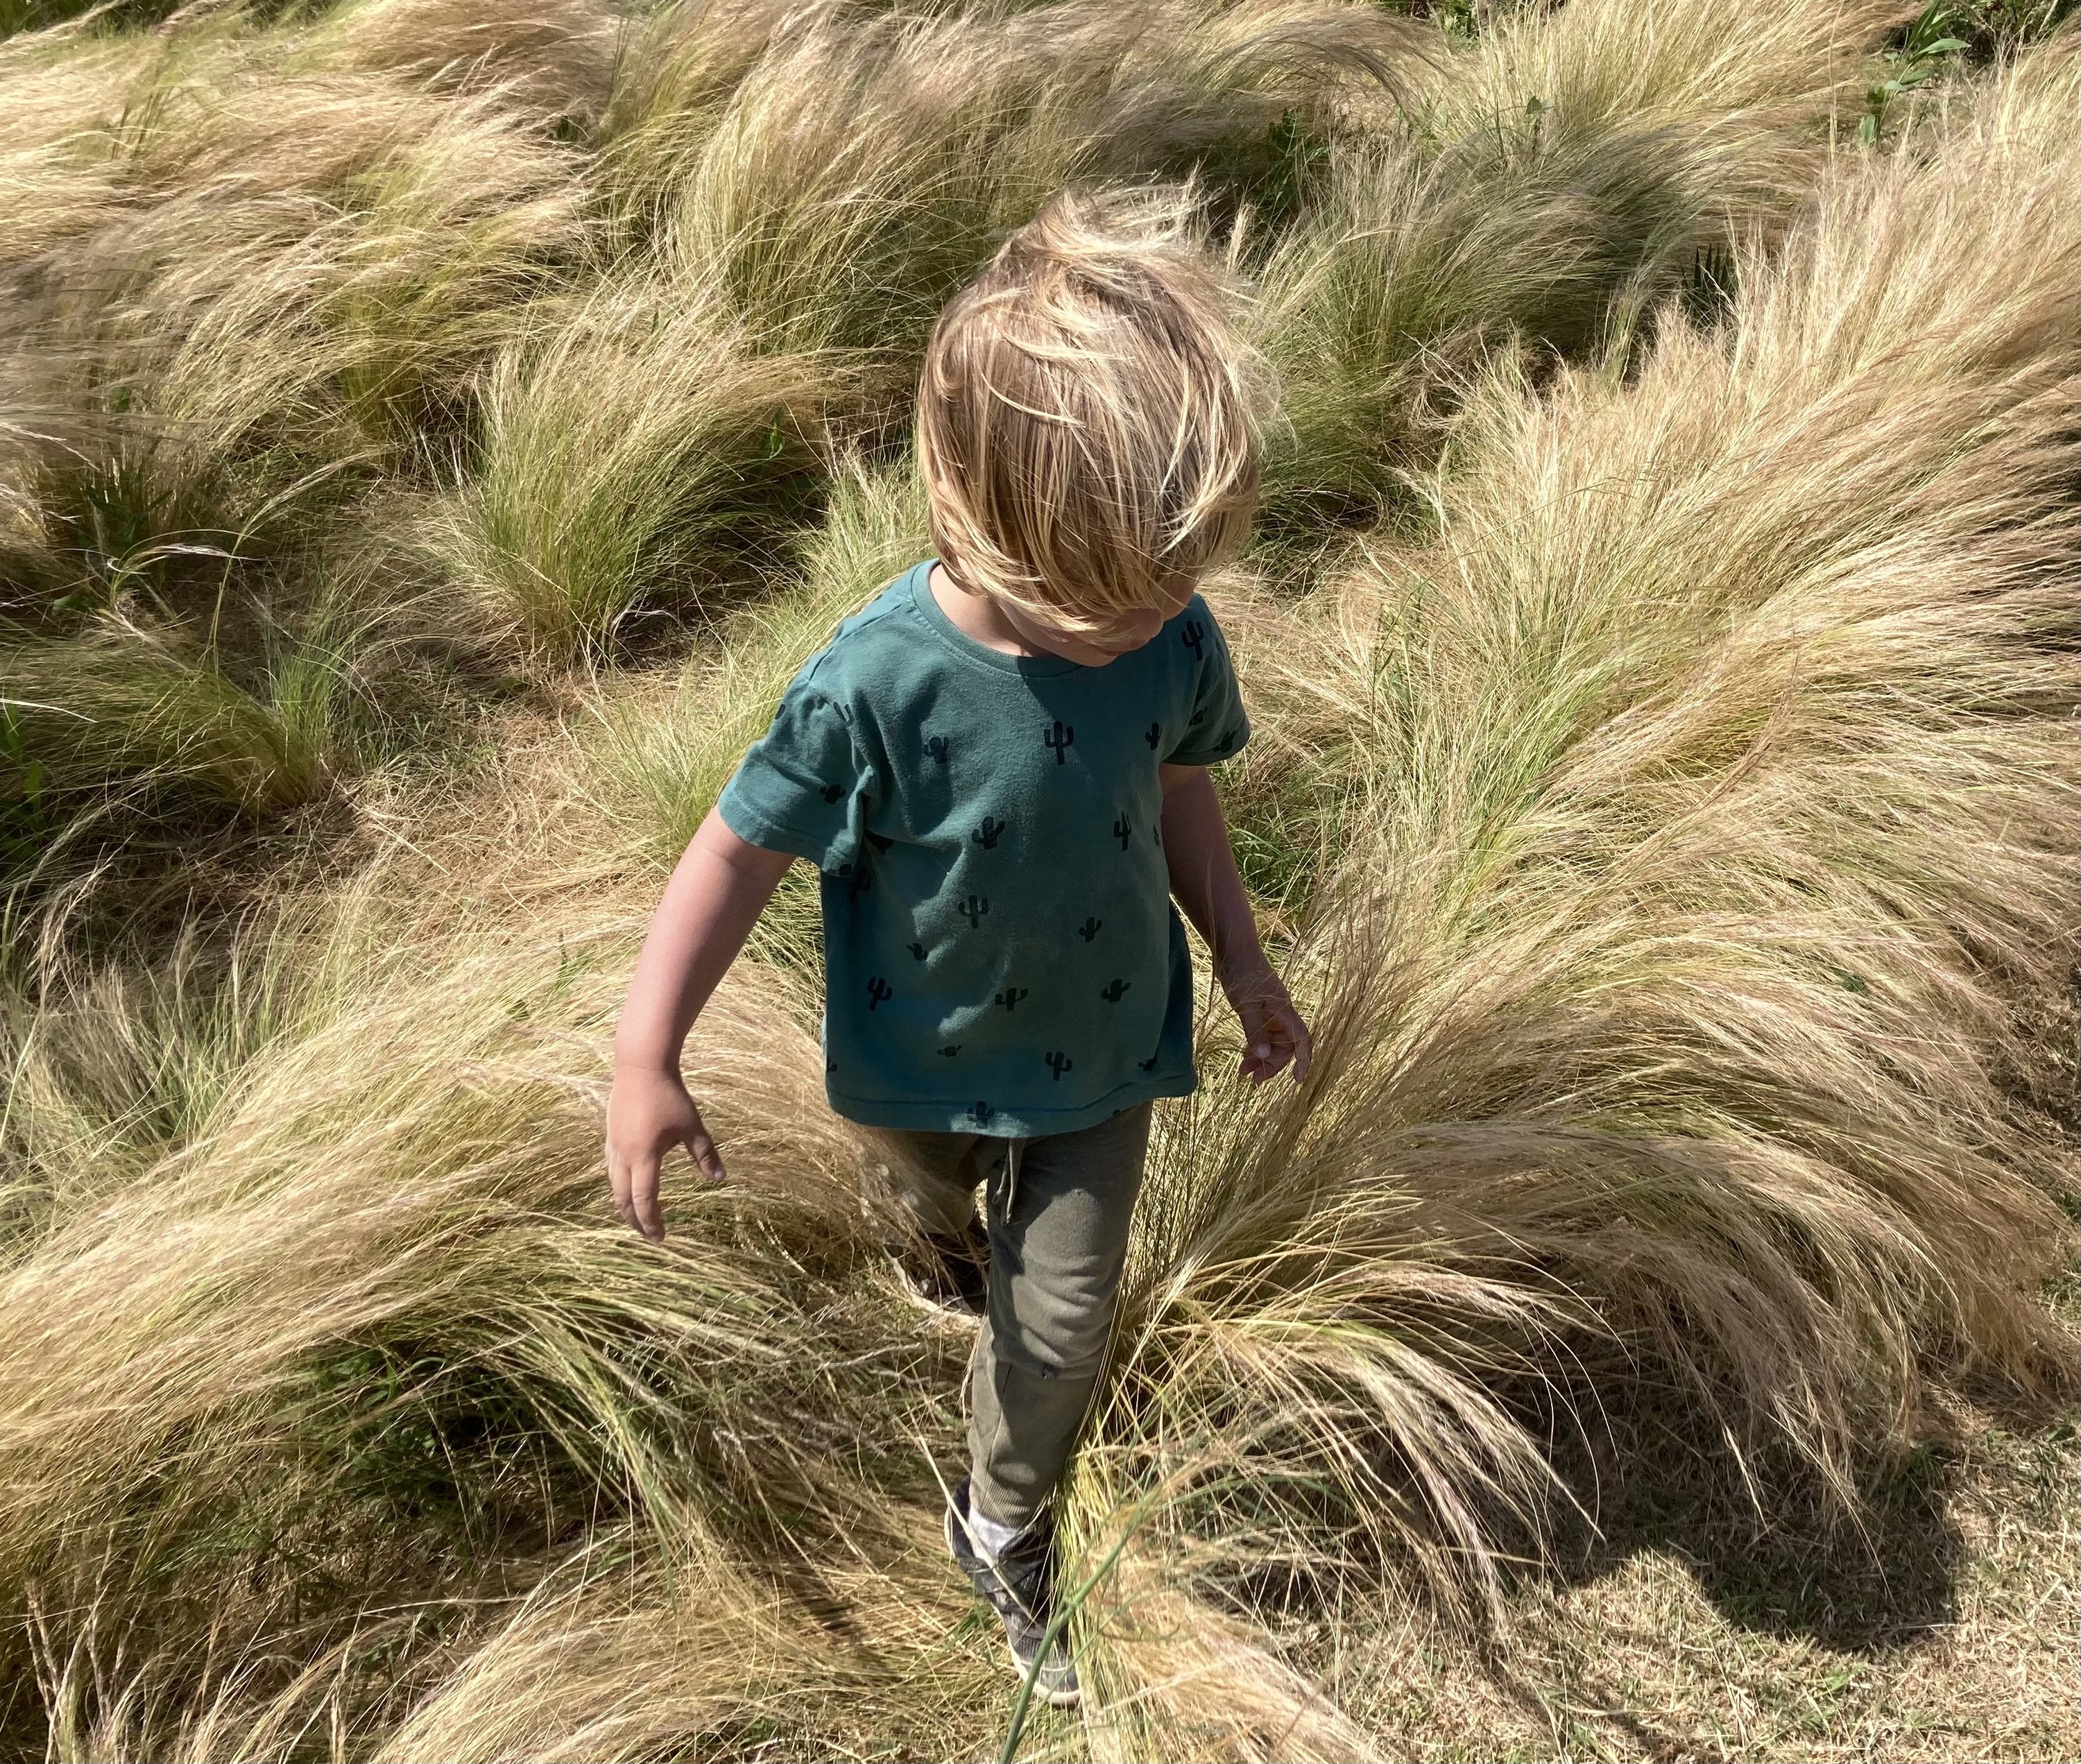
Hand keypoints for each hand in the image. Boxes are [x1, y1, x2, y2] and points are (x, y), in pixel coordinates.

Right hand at [605, 1062, 725, 1240]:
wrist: (641, 1066)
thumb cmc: (669, 1095)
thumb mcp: (692, 1126)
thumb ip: (705, 1154)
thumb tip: (720, 1179)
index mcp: (644, 1156)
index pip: (645, 1199)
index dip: (652, 1221)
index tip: (660, 1237)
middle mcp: (623, 1155)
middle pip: (623, 1198)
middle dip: (634, 1219)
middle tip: (648, 1234)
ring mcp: (613, 1144)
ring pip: (613, 1183)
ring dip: (624, 1203)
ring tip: (635, 1215)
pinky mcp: (610, 1134)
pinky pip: (610, 1167)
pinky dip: (618, 1183)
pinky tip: (625, 1184)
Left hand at [1220, 961, 1312, 1084]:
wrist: (1234, 949)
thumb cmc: (1241, 973)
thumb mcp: (1245, 1005)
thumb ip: (1255, 1031)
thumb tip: (1264, 1057)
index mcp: (1283, 1011)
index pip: (1301, 1040)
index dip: (1303, 1060)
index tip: (1297, 1080)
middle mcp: (1281, 1014)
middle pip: (1286, 1047)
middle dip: (1271, 1065)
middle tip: (1252, 1079)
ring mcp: (1271, 1012)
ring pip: (1273, 1043)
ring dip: (1261, 1059)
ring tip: (1243, 1072)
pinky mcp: (1261, 1010)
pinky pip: (1263, 1035)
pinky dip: (1256, 1047)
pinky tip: (1244, 1057)